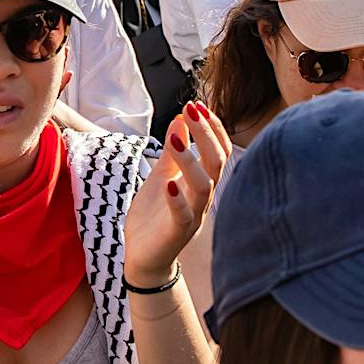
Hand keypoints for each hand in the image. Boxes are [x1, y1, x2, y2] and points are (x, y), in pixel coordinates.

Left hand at [123, 102, 230, 286]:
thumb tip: (180, 119)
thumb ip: (172, 151)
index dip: (212, 127)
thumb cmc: (154, 216)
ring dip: (191, 161)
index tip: (197, 105)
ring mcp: (193, 216)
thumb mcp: (162, 176)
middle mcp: (203, 199)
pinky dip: (177, 199)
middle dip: (206, 135)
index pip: (220, 151)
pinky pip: (183, 216)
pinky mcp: (176, 233)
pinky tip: (169, 184)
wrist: (143, 257)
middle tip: (192, 111)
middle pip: (217, 163)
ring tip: (177, 142)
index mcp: (202, 183)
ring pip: (204, 187)